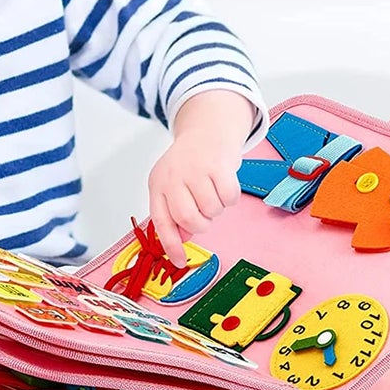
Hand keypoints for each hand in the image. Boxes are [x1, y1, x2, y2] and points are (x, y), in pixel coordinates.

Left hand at [145, 90, 255, 261]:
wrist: (208, 127)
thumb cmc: (191, 162)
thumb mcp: (174, 185)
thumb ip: (175, 212)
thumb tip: (183, 239)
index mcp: (158, 184)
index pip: (162, 222)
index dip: (171, 246)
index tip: (179, 262)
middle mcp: (173, 175)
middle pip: (189, 219)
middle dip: (202, 223)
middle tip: (206, 213)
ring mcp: (195, 168)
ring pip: (211, 210)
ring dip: (217, 208)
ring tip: (214, 193)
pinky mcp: (218, 163)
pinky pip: (229, 197)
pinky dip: (231, 197)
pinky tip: (225, 185)